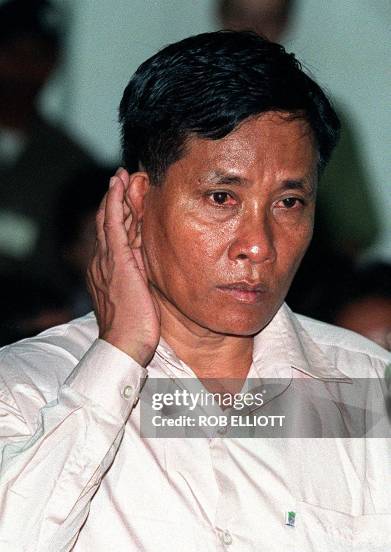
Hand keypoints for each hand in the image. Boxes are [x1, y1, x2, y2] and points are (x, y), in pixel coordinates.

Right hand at [87, 167, 159, 365]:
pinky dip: (114, 202)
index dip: (118, 218)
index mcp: (109, 272)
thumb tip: (154, 269)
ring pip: (109, 219)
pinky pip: (113, 224)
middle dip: (114, 201)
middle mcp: (103, 263)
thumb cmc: (136, 328)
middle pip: (107, 224)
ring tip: (120, 175)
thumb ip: (143, 280)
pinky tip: (118, 185)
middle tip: (121, 179)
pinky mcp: (117, 260)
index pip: (112, 238)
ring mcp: (108, 260)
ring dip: (114, 195)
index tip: (126, 201)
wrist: (126, 343)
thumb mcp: (140, 298)